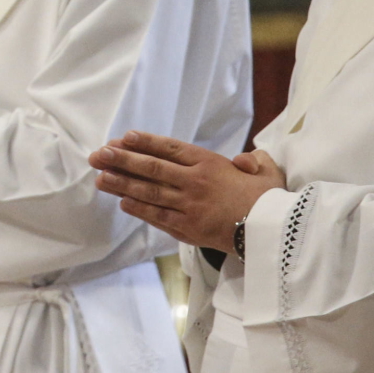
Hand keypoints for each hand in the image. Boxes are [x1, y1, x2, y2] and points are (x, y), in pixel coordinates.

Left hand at [89, 132, 286, 252]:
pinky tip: (122, 202)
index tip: (123, 137)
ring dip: (122, 184)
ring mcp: (189, 206)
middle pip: (152, 168)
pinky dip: (139, 209)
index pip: (171, 148)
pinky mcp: (188, 229)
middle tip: (98, 155)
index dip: (145, 142)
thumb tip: (241, 160)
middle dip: (122, 160)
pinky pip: (158, 216)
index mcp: (211, 164)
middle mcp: (196, 183)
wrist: (275, 235)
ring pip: (149, 192)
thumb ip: (252, 160)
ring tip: (99, 178)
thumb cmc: (270, 200)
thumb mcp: (266, 171)